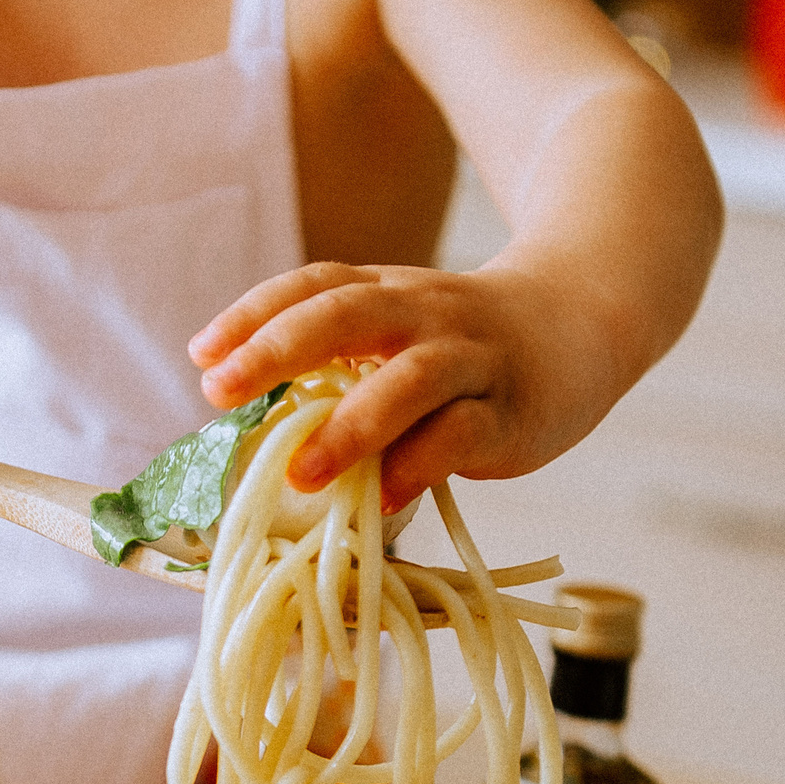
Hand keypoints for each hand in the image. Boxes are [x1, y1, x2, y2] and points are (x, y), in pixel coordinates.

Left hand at [189, 262, 625, 511]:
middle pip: (347, 315)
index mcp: (386, 291)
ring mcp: (471, 360)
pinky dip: (420, 466)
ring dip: (350, 425)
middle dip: (277, 350)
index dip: (253, 315)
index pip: (312, 287)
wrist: (582, 323)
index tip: (202, 356)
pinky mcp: (512, 413)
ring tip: (300, 472)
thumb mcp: (397, 333)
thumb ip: (336, 365)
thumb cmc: (462, 345)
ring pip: (410, 379)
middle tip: (220, 392)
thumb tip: (250, 429)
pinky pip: (462, 437)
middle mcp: (425, 314)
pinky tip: (384, 496)